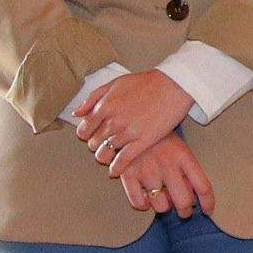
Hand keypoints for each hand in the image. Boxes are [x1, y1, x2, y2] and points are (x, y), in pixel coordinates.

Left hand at [71, 68, 193, 179]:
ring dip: (106, 157)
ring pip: (105, 154)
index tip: (94, 135)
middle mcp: (113, 121)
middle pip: (94, 143)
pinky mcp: (142, 141)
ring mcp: (127, 132)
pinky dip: (116, 168)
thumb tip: (77, 114)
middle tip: (105, 144)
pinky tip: (116, 170)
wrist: (174, 85)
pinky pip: (123, 160)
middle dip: (97, 145)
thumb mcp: (115, 84)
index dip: (88, 135)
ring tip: (111, 156)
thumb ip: (93, 98)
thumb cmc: (146, 83)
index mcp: (104, 106)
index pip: (84, 130)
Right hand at [114, 128, 213, 217]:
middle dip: (185, 211)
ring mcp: (147, 171)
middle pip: (184, 201)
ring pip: (162, 206)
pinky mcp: (128, 175)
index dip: (208, 203)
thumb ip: (188, 170)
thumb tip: (196, 197)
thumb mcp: (180, 148)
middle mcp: (167, 166)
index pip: (203, 186)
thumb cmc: (160, 138)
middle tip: (184, 211)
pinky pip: (138, 203)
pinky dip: (143, 205)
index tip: (208, 211)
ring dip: (164, 207)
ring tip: (163, 200)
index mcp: (184, 157)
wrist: (132, 122)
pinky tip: (146, 198)